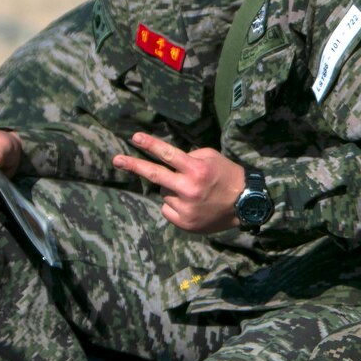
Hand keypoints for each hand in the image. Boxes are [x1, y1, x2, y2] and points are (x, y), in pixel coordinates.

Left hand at [112, 132, 244, 232]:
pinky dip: (174, 205)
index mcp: (197, 169)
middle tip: (116, 159)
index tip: (134, 137)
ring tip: (193, 192)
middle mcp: (189, 188)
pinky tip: (191, 204)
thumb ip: (189, 157)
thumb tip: (167, 161)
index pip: (168, 154)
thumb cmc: (228, 175)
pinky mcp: (184, 222)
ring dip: (172, 189)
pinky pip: (167, 209)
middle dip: (133, 165)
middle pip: (154, 174)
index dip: (150, 144)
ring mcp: (185, 208)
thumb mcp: (212, 157)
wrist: (244, 204)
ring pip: (164, 192)